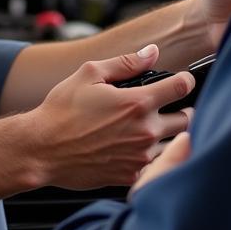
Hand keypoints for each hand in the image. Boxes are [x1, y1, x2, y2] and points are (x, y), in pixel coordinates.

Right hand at [29, 44, 194, 188]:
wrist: (42, 150)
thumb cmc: (62, 111)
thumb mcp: (90, 74)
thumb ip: (126, 63)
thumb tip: (152, 52)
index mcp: (137, 103)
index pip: (182, 87)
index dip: (185, 80)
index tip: (182, 81)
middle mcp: (144, 131)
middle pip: (188, 120)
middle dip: (183, 109)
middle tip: (169, 106)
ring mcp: (139, 157)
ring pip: (173, 145)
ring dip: (167, 135)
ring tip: (147, 128)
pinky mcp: (130, 176)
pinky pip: (154, 166)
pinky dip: (150, 156)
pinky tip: (132, 148)